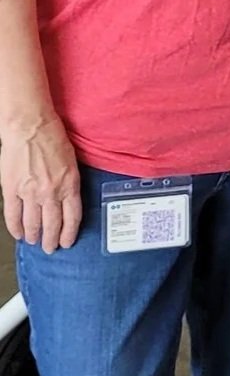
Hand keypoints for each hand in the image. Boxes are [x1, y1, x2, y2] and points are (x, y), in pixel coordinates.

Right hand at [1, 116, 81, 252]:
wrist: (30, 127)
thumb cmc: (53, 137)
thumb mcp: (72, 161)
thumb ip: (70, 182)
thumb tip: (68, 199)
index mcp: (69, 184)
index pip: (72, 217)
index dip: (69, 233)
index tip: (67, 242)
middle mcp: (51, 192)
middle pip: (52, 225)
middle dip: (52, 240)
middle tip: (50, 248)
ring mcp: (30, 193)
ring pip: (32, 224)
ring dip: (34, 236)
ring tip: (35, 241)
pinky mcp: (11, 190)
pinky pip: (13, 216)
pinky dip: (16, 228)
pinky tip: (19, 234)